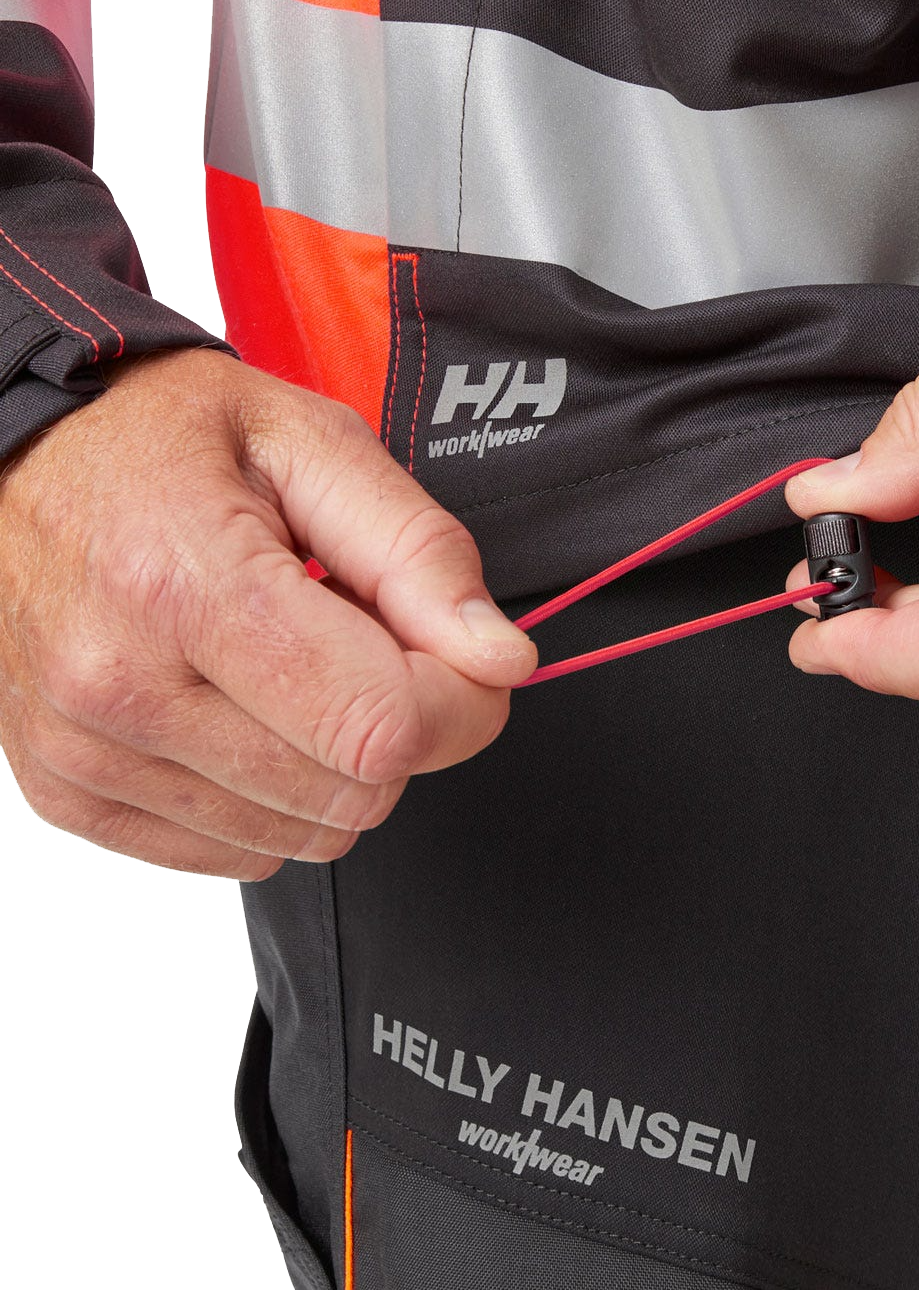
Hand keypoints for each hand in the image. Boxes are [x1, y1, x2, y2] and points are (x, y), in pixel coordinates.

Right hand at [0, 349, 535, 876]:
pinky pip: (236, 852)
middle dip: (400, 722)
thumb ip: (421, 554)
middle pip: (354, 791)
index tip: (460, 656)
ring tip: (289, 661)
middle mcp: (120, 684)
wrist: (24, 451)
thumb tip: (500, 658)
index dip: (461, 703)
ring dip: (334, 760)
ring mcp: (85, 751)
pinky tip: (243, 704)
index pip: (381, 726)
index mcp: (188, 586)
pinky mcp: (68, 793)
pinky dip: (270, 792)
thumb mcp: (316, 445)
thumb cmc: (162, 437)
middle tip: (360, 636)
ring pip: (303, 836)